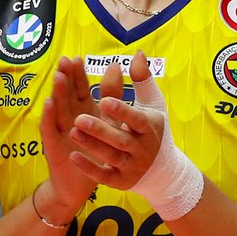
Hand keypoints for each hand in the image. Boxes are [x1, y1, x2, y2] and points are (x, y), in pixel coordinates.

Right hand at [34, 55, 102, 220]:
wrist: (82, 184)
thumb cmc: (95, 150)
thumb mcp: (108, 121)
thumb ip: (112, 95)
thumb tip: (115, 65)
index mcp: (83, 111)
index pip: (79, 89)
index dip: (78, 75)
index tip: (77, 58)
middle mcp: (69, 119)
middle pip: (67, 95)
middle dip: (66, 78)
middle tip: (65, 60)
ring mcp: (59, 132)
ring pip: (57, 109)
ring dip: (57, 93)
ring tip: (59, 76)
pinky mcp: (53, 147)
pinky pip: (49, 130)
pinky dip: (47, 117)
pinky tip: (47, 103)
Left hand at [71, 53, 204, 220]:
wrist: (164, 173)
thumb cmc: (154, 131)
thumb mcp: (153, 105)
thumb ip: (143, 80)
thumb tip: (137, 53)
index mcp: (150, 127)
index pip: (136, 119)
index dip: (121, 111)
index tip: (104, 100)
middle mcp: (143, 149)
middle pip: (120, 140)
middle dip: (100, 130)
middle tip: (79, 119)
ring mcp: (132, 167)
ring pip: (110, 157)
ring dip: (92, 145)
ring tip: (72, 131)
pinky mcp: (121, 182)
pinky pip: (104, 176)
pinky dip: (89, 167)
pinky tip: (73, 156)